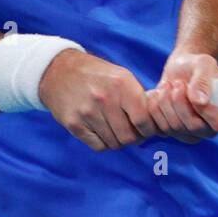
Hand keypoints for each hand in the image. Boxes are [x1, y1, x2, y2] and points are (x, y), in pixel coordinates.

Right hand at [37, 50, 156, 150]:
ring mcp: (87, 112)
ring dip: (118, 141)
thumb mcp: (122, 76)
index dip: (148, 130)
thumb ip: (139, 98)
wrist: (59, 70)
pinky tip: (102, 131)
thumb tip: (158, 124)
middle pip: (129, 137)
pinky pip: (98, 146)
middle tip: (132, 133)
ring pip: (114, 143)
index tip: (146, 129)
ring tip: (115, 129)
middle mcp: (105, 98)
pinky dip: (104, 143)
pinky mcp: (74, 124)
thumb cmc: (97, 75)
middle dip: (134, 138)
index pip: (143, 121)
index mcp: (122, 84)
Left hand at [147, 52, 217, 143]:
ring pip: (174, 128)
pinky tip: (158, 95)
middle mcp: (212, 127)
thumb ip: (203, 81)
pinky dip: (155, 108)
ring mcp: (193, 134)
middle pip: (193, 127)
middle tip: (177, 83)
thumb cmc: (196, 66)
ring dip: (165, 102)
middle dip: (179, 101)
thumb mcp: (203, 64)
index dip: (204, 109)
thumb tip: (200, 101)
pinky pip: (160, 128)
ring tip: (168, 85)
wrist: (179, 70)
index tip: (189, 89)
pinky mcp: (174, 134)